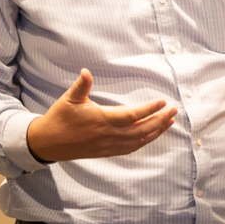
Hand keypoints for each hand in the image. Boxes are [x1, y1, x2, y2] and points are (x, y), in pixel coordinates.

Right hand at [27, 68, 177, 161]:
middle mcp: (109, 134)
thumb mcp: (69, 99)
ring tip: (169, 122)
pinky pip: (131, 148)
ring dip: (156, 132)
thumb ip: (81, 85)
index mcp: (102, 120)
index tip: (163, 102)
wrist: (49, 143)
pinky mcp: (108, 152)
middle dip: (160, 120)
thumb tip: (86, 71)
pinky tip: (152, 135)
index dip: (149, 109)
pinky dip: (145, 142)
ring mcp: (109, 145)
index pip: (132, 115)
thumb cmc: (60, 118)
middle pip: (141, 129)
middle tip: (174, 111)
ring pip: (139, 140)